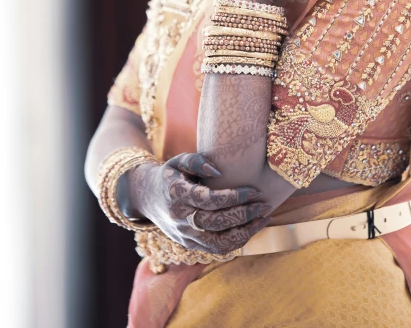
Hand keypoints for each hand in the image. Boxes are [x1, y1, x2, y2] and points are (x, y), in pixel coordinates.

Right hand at [127, 152, 270, 254]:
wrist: (147, 198)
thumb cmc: (170, 175)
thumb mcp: (177, 161)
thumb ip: (196, 161)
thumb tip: (219, 171)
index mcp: (176, 194)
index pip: (208, 200)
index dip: (233, 197)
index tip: (253, 190)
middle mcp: (179, 219)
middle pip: (216, 223)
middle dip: (244, 215)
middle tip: (263, 204)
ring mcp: (184, 235)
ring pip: (218, 244)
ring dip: (245, 233)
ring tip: (263, 218)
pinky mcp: (189, 245)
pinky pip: (217, 250)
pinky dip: (237, 242)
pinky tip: (251, 228)